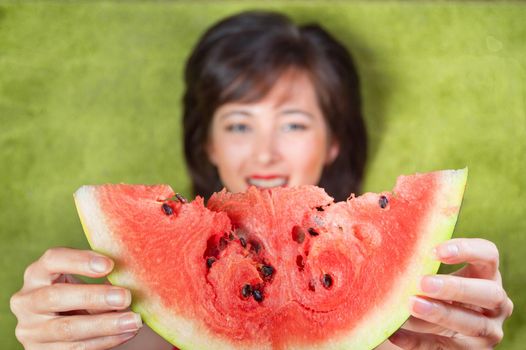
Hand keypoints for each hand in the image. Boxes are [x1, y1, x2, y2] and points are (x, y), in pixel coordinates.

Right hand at [10, 247, 142, 348]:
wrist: (63, 331)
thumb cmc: (79, 296)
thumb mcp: (82, 282)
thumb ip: (99, 276)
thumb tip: (132, 274)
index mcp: (36, 274)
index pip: (52, 260)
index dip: (80, 261)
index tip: (109, 265)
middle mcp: (26, 301)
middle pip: (56, 296)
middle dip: (94, 297)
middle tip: (126, 297)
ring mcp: (31, 330)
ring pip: (67, 328)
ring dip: (105, 325)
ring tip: (134, 320)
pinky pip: (75, 349)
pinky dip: (105, 341)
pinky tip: (126, 333)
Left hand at [389, 238, 512, 348]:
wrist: (441, 330)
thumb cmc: (436, 292)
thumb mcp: (437, 276)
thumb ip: (422, 263)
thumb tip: (383, 246)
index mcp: (487, 274)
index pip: (489, 254)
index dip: (467, 250)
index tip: (435, 251)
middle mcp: (496, 303)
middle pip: (488, 292)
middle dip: (455, 287)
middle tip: (423, 283)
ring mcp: (488, 331)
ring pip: (472, 323)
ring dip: (440, 314)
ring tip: (411, 305)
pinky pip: (444, 347)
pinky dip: (418, 340)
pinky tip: (395, 332)